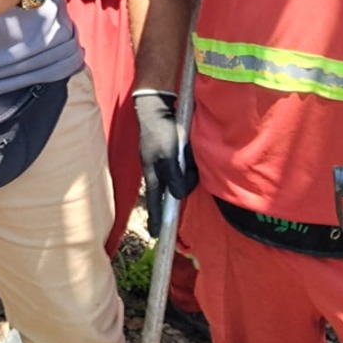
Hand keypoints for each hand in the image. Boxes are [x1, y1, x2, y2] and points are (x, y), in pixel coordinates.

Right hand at [135, 90, 197, 237]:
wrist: (155, 108)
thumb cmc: (159, 131)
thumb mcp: (167, 156)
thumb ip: (173, 176)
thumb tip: (177, 196)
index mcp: (152, 174)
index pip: (154, 202)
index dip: (156, 219)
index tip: (155, 234)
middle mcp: (157, 171)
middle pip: (169, 190)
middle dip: (177, 191)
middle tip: (185, 183)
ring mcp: (161, 162)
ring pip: (177, 177)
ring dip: (186, 173)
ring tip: (189, 159)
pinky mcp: (167, 153)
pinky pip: (180, 165)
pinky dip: (186, 164)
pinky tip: (188, 154)